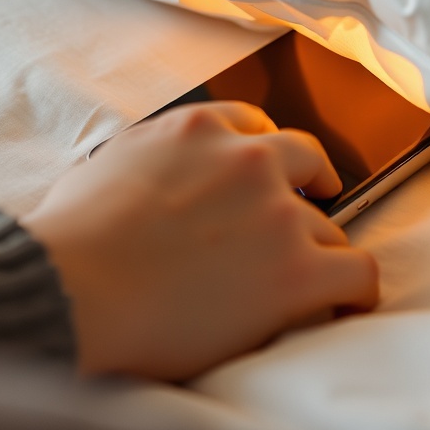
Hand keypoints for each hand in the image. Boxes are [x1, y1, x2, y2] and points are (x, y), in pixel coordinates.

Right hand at [22, 102, 378, 380]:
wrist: (74, 290)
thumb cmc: (71, 239)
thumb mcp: (110, 163)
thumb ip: (155, 155)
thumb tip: (158, 176)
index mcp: (201, 129)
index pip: (256, 125)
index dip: (268, 156)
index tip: (272, 176)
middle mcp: (249, 160)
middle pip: (307, 163)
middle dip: (309, 189)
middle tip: (302, 217)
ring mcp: (279, 214)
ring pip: (330, 228)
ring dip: (317, 252)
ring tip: (305, 282)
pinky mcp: (297, 271)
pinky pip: (358, 271)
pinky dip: (357, 290)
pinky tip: (349, 304)